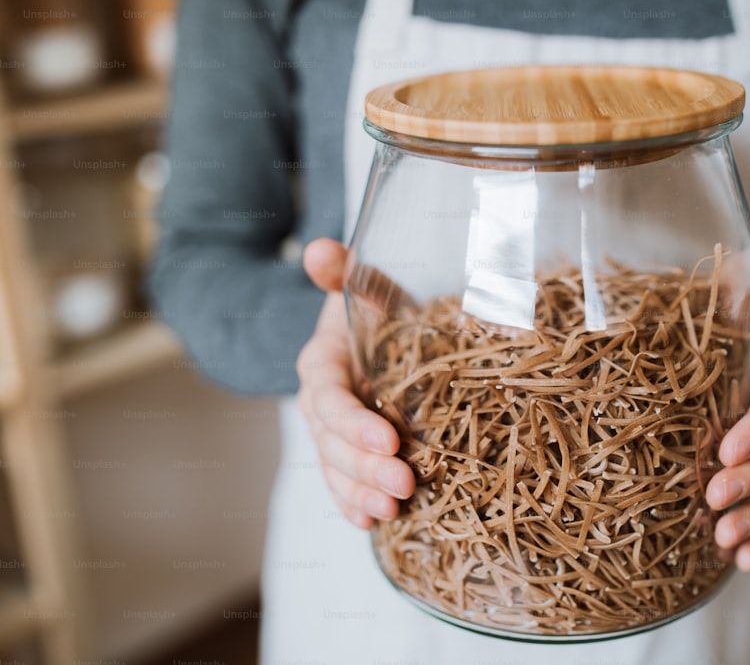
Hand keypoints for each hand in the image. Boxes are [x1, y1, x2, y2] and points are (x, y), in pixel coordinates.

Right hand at [297, 238, 414, 528]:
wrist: (373, 334)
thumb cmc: (375, 309)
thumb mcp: (366, 286)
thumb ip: (344, 271)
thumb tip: (319, 251)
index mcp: (321, 365)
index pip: (329, 399)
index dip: (354, 423)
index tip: (389, 442)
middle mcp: (318, 405)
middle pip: (333, 443)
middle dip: (366, 468)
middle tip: (405, 484)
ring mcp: (330, 434)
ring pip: (337, 469)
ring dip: (362, 494)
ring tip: (392, 511)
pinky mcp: (345, 455)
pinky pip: (343, 485)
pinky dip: (354, 505)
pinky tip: (375, 524)